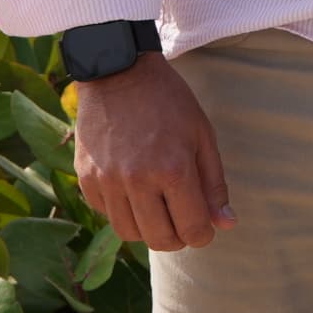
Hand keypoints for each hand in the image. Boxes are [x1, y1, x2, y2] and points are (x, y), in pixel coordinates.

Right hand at [70, 57, 232, 251]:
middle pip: (160, 240)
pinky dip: (122, 211)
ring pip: (130, 233)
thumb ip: (213, 183)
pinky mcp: (86, 179)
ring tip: (157, 206)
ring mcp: (108, 182)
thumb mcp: (202, 134)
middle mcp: (138, 181)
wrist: (118, 71)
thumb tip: (226, 223)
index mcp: (173, 169)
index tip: (204, 225)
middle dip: (177, 237)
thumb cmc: (167, 100)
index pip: (193, 230)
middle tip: (182, 220)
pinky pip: (107, 214)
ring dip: (148, 228)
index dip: (203, 234)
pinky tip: (132, 190)